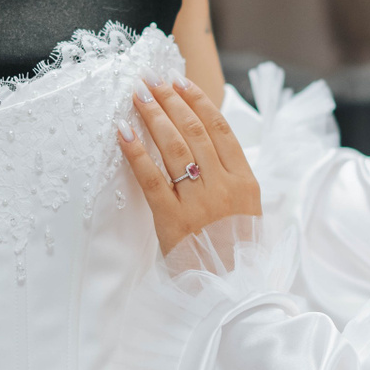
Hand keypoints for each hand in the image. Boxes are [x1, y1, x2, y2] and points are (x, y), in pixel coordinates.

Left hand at [116, 74, 259, 255]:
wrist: (229, 290)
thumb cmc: (234, 249)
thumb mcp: (246, 212)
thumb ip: (232, 178)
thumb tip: (209, 143)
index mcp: (246, 183)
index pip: (221, 130)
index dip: (199, 102)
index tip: (180, 82)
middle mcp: (224, 187)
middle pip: (195, 132)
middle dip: (171, 101)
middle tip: (151, 80)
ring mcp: (199, 204)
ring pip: (174, 148)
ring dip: (154, 116)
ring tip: (138, 96)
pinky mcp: (173, 220)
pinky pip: (151, 179)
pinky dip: (136, 152)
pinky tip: (123, 132)